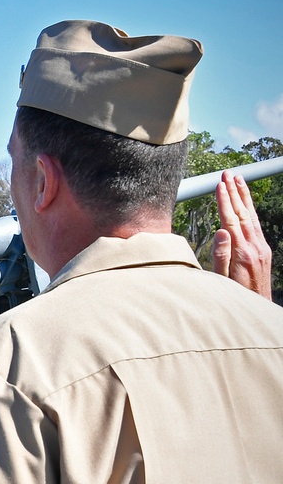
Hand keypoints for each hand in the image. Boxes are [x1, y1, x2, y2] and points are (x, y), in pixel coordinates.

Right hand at [212, 171, 272, 299]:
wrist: (257, 309)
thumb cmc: (233, 296)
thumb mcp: (221, 279)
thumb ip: (221, 255)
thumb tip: (221, 230)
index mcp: (242, 252)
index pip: (231, 220)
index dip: (225, 202)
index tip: (220, 185)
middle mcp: (254, 247)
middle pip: (243, 213)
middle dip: (235, 192)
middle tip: (229, 174)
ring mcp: (261, 248)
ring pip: (252, 217)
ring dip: (244, 197)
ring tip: (239, 180)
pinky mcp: (263, 251)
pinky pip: (256, 225)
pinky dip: (250, 211)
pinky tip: (246, 204)